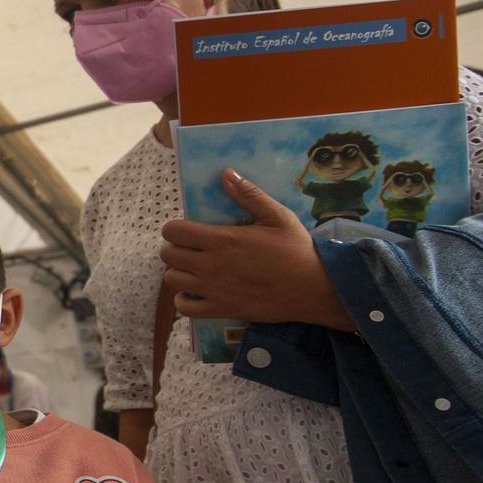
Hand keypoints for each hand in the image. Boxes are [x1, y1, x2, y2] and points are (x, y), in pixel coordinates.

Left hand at [160, 169, 354, 330]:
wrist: (315, 288)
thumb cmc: (297, 250)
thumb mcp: (277, 215)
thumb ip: (249, 195)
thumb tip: (226, 173)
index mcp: (222, 239)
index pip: (173, 231)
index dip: (175, 229)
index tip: (188, 230)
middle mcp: (211, 264)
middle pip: (167, 255)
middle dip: (175, 248)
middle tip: (192, 249)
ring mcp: (214, 289)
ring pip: (172, 280)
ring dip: (179, 273)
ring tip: (194, 269)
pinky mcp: (222, 310)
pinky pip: (185, 308)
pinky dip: (184, 301)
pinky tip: (196, 292)